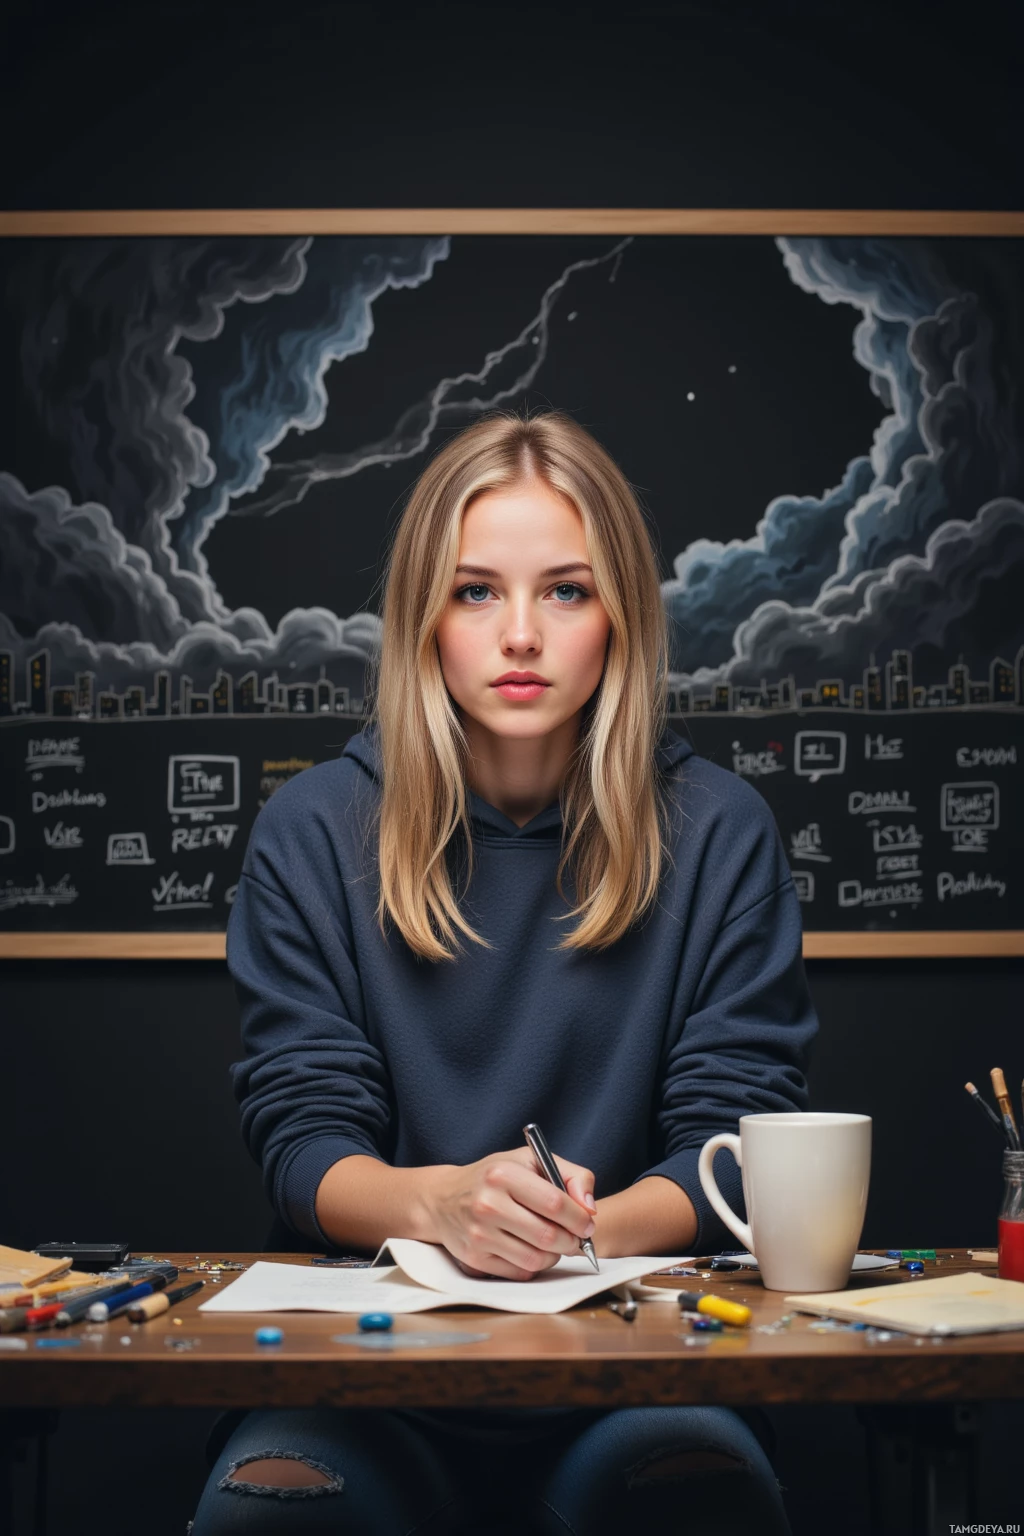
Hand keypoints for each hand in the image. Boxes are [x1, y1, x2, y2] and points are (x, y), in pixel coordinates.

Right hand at [425, 1146, 596, 1280]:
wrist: (442, 1199)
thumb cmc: (493, 1177)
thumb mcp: (529, 1161)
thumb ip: (570, 1175)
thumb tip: (589, 1209)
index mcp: (503, 1174)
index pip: (555, 1203)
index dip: (579, 1218)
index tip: (587, 1223)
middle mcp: (488, 1204)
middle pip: (548, 1236)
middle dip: (572, 1241)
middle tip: (575, 1237)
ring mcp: (479, 1234)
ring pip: (536, 1258)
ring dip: (554, 1255)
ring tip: (554, 1243)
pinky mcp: (475, 1258)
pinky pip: (520, 1271)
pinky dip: (534, 1265)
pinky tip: (531, 1249)